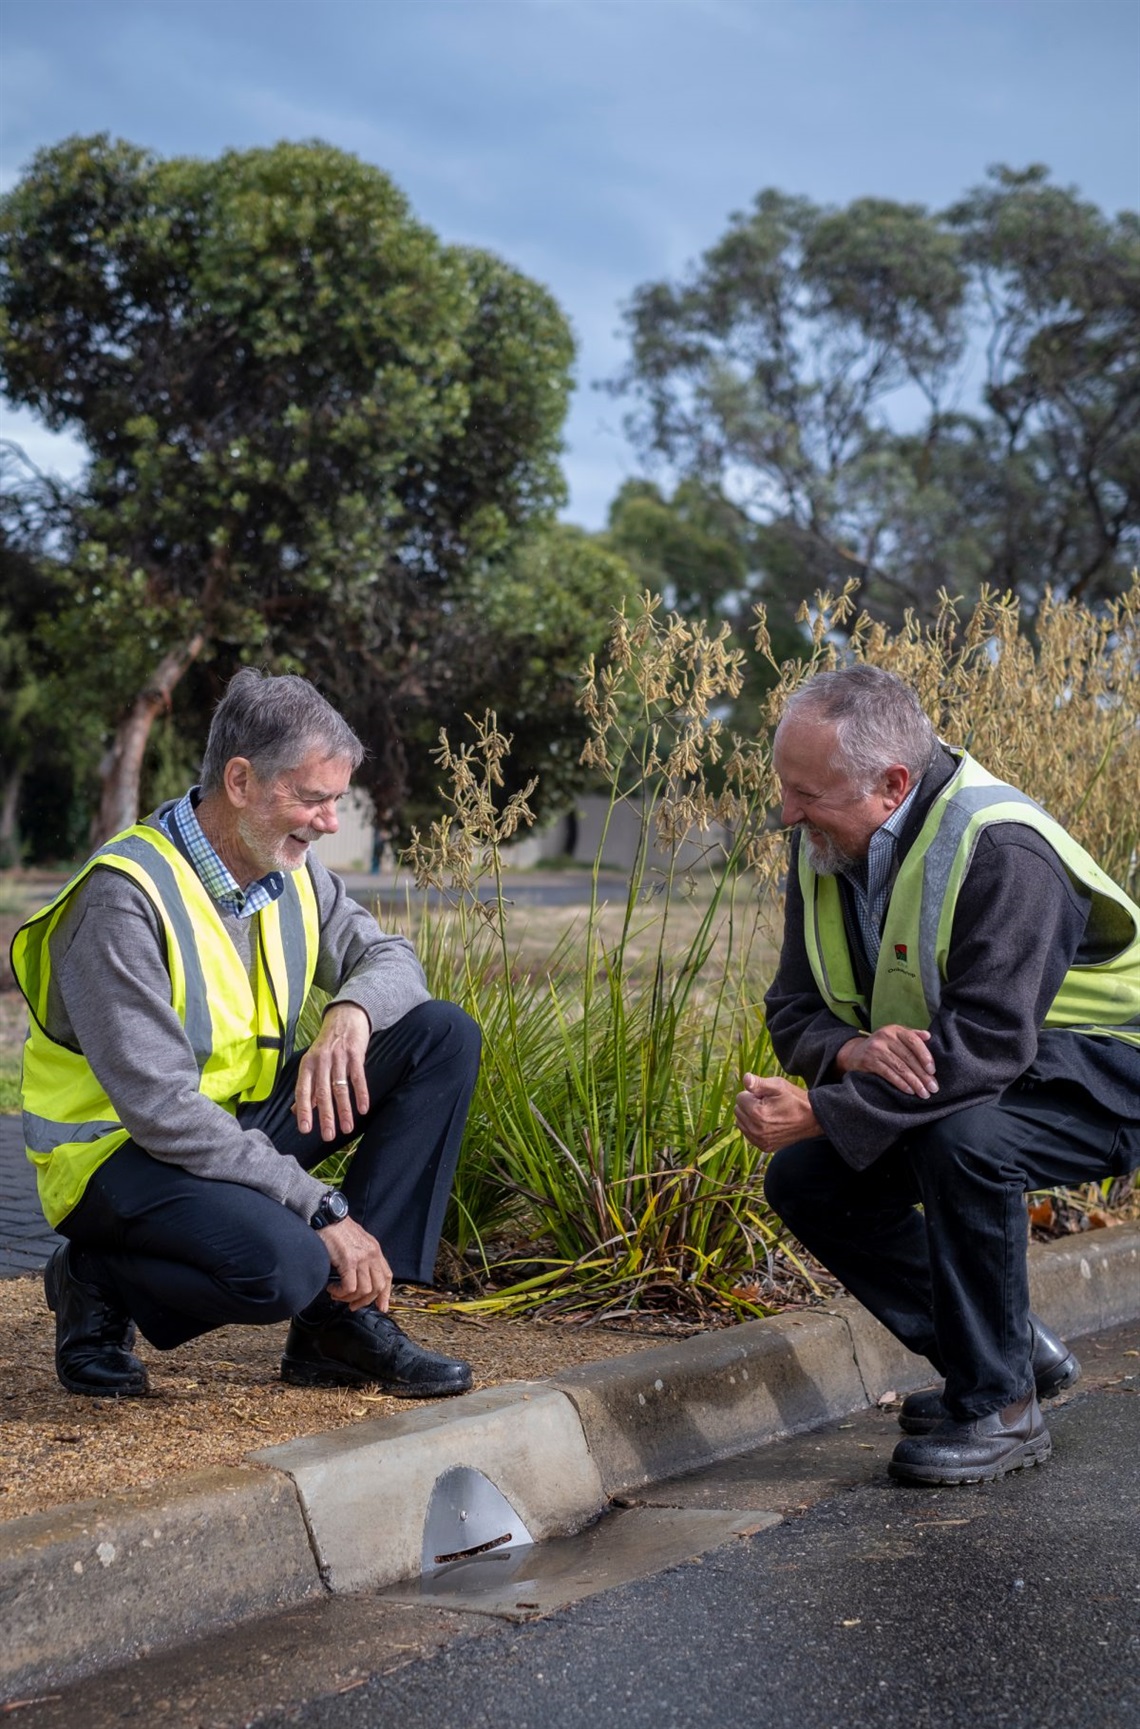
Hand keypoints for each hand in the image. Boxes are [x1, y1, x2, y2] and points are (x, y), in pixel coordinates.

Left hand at [294, 1002, 371, 1139]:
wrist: (345, 1017)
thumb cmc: (327, 1044)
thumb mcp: (312, 1062)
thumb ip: (307, 1087)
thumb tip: (295, 1111)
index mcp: (307, 1064)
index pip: (302, 1090)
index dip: (303, 1110)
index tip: (305, 1129)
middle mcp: (320, 1061)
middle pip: (322, 1093)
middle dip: (326, 1116)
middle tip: (328, 1136)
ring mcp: (338, 1057)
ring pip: (340, 1088)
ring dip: (344, 1110)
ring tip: (347, 1128)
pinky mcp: (355, 1054)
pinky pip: (358, 1078)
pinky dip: (361, 1094)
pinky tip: (363, 1109)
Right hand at [319, 1216, 392, 1311]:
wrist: (327, 1217)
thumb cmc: (337, 1229)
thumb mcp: (357, 1242)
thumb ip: (362, 1258)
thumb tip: (359, 1277)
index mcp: (375, 1250)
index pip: (387, 1276)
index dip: (385, 1294)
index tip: (381, 1307)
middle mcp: (372, 1254)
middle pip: (378, 1287)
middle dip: (365, 1301)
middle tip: (352, 1305)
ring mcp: (362, 1258)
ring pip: (364, 1290)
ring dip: (349, 1298)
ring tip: (337, 1295)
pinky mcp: (349, 1261)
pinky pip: (350, 1288)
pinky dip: (340, 1293)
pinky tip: (332, 1289)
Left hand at [734, 1073, 820, 1151]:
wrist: (812, 1120)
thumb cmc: (795, 1099)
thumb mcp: (778, 1086)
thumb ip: (759, 1083)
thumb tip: (745, 1079)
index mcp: (758, 1113)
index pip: (740, 1097)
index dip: (754, 1093)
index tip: (768, 1097)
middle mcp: (756, 1130)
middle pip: (738, 1110)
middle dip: (750, 1105)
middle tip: (768, 1104)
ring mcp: (760, 1141)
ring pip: (741, 1122)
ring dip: (750, 1116)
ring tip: (769, 1113)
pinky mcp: (764, 1147)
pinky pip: (748, 1134)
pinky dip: (754, 1127)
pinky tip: (768, 1123)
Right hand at [836, 1026, 937, 1098]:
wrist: (855, 1053)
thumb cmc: (882, 1046)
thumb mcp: (895, 1037)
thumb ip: (912, 1036)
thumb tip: (929, 1036)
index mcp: (895, 1030)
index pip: (914, 1041)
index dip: (925, 1056)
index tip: (933, 1071)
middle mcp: (885, 1037)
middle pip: (909, 1057)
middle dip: (923, 1075)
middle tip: (933, 1088)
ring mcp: (876, 1049)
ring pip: (900, 1068)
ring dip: (914, 1082)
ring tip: (924, 1093)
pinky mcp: (869, 1061)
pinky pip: (889, 1074)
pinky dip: (900, 1083)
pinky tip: (910, 1091)